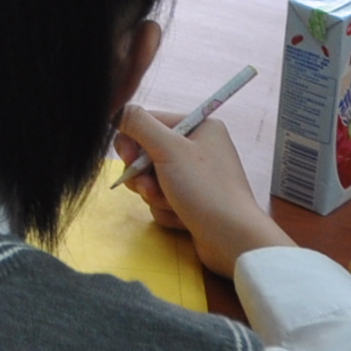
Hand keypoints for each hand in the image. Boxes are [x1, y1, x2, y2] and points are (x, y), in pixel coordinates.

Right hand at [115, 108, 290, 274]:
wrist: (233, 239)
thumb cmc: (204, 189)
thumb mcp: (169, 149)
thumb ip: (139, 124)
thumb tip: (117, 110)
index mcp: (199, 126)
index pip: (150, 122)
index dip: (133, 140)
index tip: (128, 159)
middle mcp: (200, 148)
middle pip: (148, 153)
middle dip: (144, 175)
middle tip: (149, 188)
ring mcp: (197, 177)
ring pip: (153, 180)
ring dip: (155, 195)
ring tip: (172, 205)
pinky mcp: (193, 201)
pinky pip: (164, 199)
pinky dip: (167, 210)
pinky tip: (182, 218)